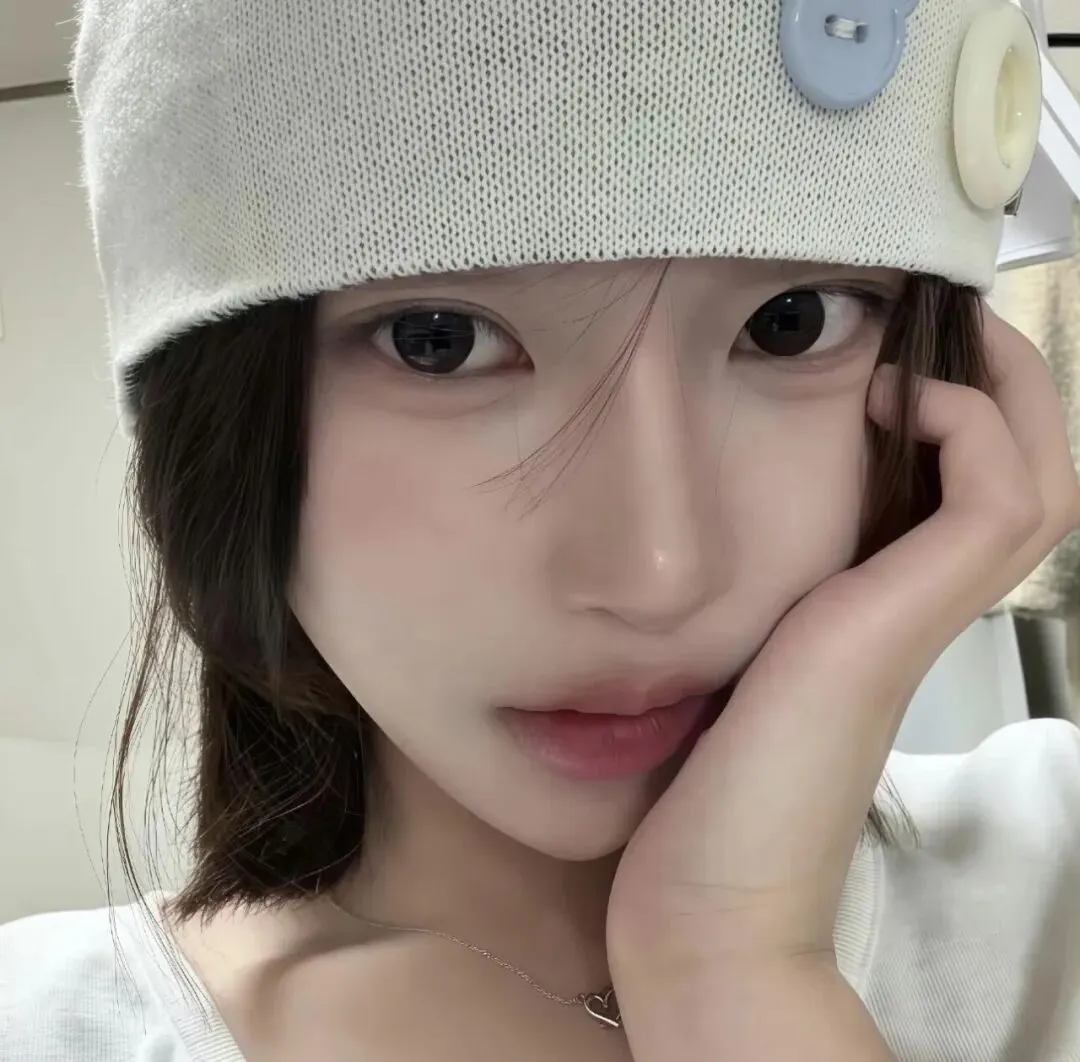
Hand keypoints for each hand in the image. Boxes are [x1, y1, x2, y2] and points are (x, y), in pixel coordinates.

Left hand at [606, 308, 1079, 1052]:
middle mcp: (913, 607)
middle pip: (1024, 469)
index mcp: (873, 609)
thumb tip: (687, 536)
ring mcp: (918, 619)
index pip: (969, 487)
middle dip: (999, 374)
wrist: (702, 902)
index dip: (963, 404)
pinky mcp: (900, 632)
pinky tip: (894, 393)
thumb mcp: (715, 663)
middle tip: (942, 305)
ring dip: (999, 385)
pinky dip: (967, 428)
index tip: (903, 337)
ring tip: (939, 327)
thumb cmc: (689, 792)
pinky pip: (996, 502)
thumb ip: (728, 605)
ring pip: (1034, 476)